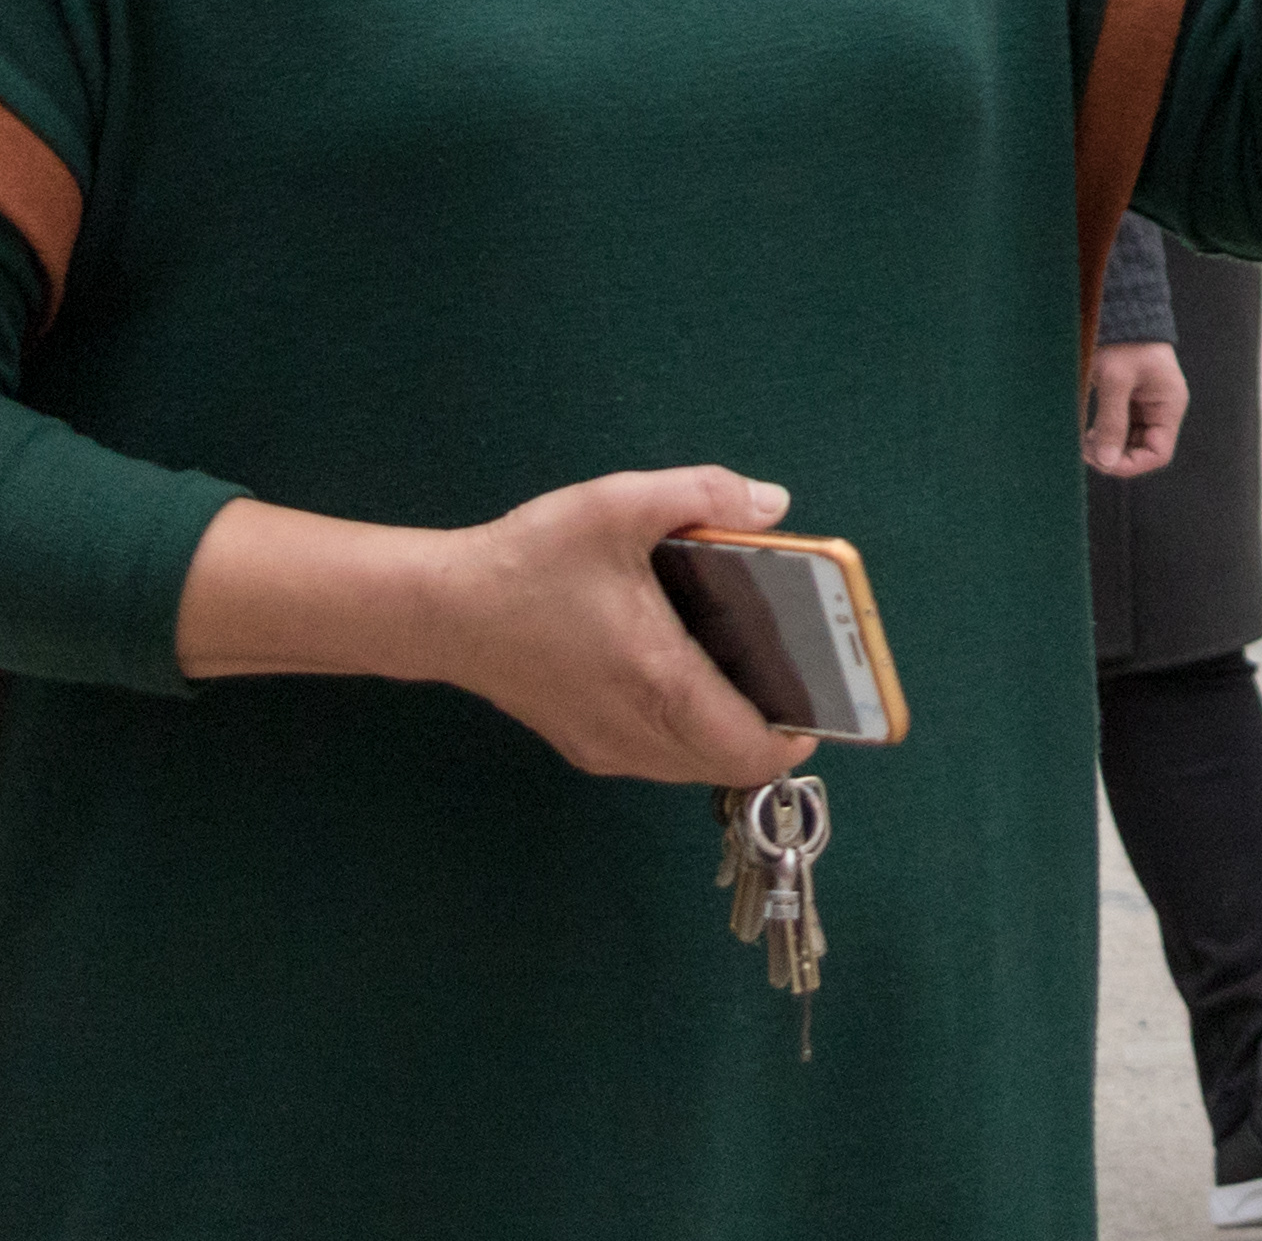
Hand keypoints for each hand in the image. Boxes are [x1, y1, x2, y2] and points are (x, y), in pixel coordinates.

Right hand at [176, 465, 800, 790]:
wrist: (440, 609)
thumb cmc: (530, 560)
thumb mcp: (620, 504)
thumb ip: (704, 494)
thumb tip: (774, 504)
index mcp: (660, 681)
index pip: (753, 748)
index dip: (800, 735)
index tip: (822, 698)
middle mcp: (636, 731)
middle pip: (730, 766)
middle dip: (771, 731)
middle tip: (790, 677)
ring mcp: (605, 746)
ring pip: (692, 768)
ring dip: (729, 736)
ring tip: (748, 677)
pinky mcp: (581, 744)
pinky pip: (658, 758)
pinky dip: (688, 736)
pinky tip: (688, 680)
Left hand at [1085, 342, 1188, 476]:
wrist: (1121, 309)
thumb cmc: (1123, 340)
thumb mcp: (1115, 381)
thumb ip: (1111, 422)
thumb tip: (1106, 461)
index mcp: (1169, 406)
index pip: (1158, 454)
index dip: (1131, 464)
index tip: (1101, 459)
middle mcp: (1161, 409)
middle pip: (1142, 451)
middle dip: (1114, 456)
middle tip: (1084, 448)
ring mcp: (1146, 406)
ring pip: (1129, 442)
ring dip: (1107, 446)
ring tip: (1083, 439)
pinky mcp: (1130, 400)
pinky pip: (1120, 428)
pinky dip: (1104, 434)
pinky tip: (1087, 432)